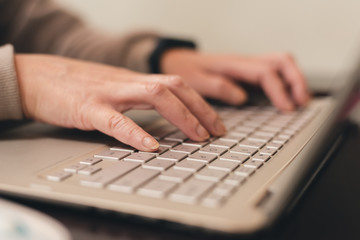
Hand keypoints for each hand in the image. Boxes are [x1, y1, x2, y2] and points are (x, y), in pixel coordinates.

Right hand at [15, 54, 225, 150]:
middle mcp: (127, 84)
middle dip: (201, 109)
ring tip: (198, 137)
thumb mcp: (114, 90)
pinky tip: (151, 146)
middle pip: (174, 87)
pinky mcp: (87, 108)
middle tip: (217, 132)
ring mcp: (109, 94)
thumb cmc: (77, 87)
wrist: (38, 77)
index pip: (177, 85)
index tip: (216, 123)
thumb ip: (136, 101)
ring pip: (154, 96)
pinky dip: (135, 133)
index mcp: (134, 82)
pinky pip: (115, 120)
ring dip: (181, 116)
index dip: (201, 103)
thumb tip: (161, 120)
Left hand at [161, 49, 309, 110]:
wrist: (176, 61)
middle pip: (280, 61)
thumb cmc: (184, 70)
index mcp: (232, 65)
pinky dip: (285, 81)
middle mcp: (243, 62)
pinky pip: (272, 70)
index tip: (287, 108)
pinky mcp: (246, 70)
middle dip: (297, 80)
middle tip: (303, 102)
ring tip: (301, 100)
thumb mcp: (194, 81)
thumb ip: (217, 87)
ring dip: (294, 79)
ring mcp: (246, 65)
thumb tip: (242, 97)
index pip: (265, 72)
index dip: (279, 90)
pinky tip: (286, 96)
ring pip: (280, 63)